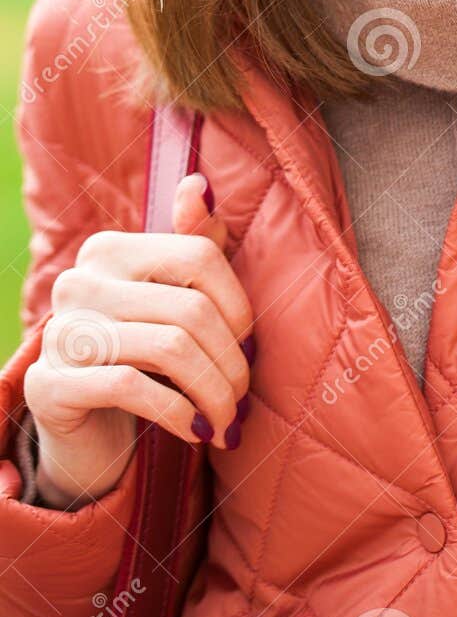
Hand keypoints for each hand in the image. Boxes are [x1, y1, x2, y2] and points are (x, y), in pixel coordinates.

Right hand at [23, 174, 253, 508]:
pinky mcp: (47, 385)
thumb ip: (193, 242)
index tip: (249, 348)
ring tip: (228, 420)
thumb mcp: (174, 297)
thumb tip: (198, 184)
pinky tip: (197, 432)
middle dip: (230, 362)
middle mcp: (78, 282)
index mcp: (111, 249)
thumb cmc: (143, 355)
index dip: (238, 306)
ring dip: (212, 394)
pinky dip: (178, 414)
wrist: (86, 429)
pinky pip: (130, 387)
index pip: (199, 255)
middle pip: (190, 310)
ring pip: (168, 349)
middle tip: (243, 398)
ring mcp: (58, 332)